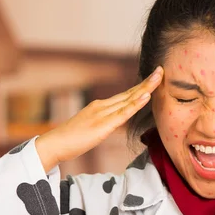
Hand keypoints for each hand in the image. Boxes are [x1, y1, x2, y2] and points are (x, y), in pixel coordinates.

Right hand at [35, 67, 163, 171]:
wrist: (53, 144)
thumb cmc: (70, 140)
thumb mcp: (91, 128)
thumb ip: (103, 124)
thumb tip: (115, 124)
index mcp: (100, 107)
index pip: (125, 95)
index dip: (141, 87)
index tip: (154, 78)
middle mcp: (102, 106)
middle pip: (129, 93)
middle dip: (147, 82)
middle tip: (161, 70)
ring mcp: (102, 114)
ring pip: (129, 99)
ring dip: (145, 88)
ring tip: (159, 77)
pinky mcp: (103, 125)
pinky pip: (123, 113)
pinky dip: (136, 104)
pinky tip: (147, 96)